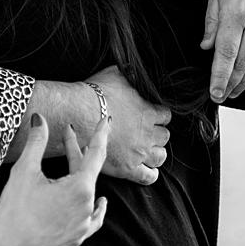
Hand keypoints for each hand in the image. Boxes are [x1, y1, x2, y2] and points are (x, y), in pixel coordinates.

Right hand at [0, 115, 108, 245]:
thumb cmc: (15, 208)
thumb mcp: (25, 169)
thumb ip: (36, 141)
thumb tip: (39, 119)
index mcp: (80, 188)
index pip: (95, 154)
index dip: (100, 135)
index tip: (104, 121)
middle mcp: (86, 207)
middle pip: (87, 172)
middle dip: (76, 151)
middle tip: (68, 134)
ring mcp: (83, 225)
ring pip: (88, 193)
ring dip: (82, 176)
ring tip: (77, 160)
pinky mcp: (76, 238)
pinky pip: (93, 219)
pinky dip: (96, 208)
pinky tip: (100, 202)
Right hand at [85, 66, 170, 185]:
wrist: (79, 115)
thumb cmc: (94, 94)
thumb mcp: (115, 74)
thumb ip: (128, 74)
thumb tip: (132, 69)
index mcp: (148, 112)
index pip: (165, 116)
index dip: (159, 116)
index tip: (152, 115)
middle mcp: (147, 134)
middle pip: (165, 136)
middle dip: (158, 134)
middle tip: (147, 133)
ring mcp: (139, 152)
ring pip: (160, 156)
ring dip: (156, 153)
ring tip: (148, 151)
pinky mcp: (128, 168)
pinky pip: (148, 176)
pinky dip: (150, 174)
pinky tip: (147, 171)